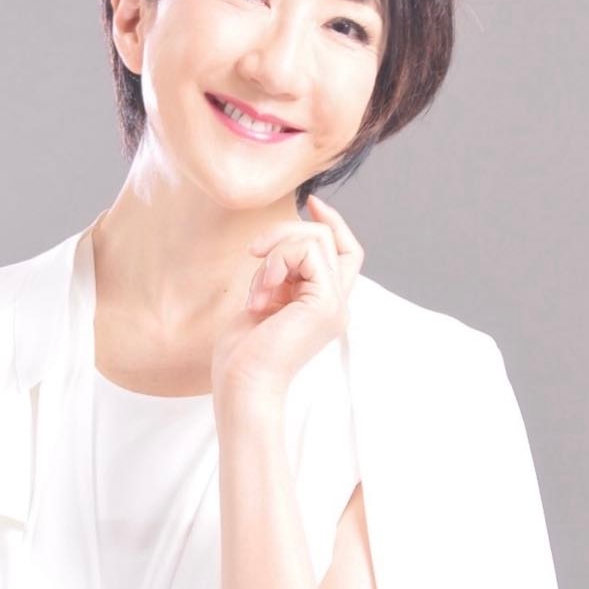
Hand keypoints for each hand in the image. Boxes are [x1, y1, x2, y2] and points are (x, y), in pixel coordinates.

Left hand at [211, 194, 363, 428]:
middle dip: (286, 232)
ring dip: (276, 251)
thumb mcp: (262, 301)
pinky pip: (308, 252)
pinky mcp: (326, 304)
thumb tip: (278, 243)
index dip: (333, 223)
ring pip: (316, 239)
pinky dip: (278, 261)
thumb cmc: (243, 354)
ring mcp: (335, 304)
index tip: (311, 202)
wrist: (243, 386)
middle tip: (254, 254)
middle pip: (329, 238)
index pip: (346, 252)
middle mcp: (336, 304)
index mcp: (323, 304)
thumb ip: (279, 275)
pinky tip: (262, 291)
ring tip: (257, 288)